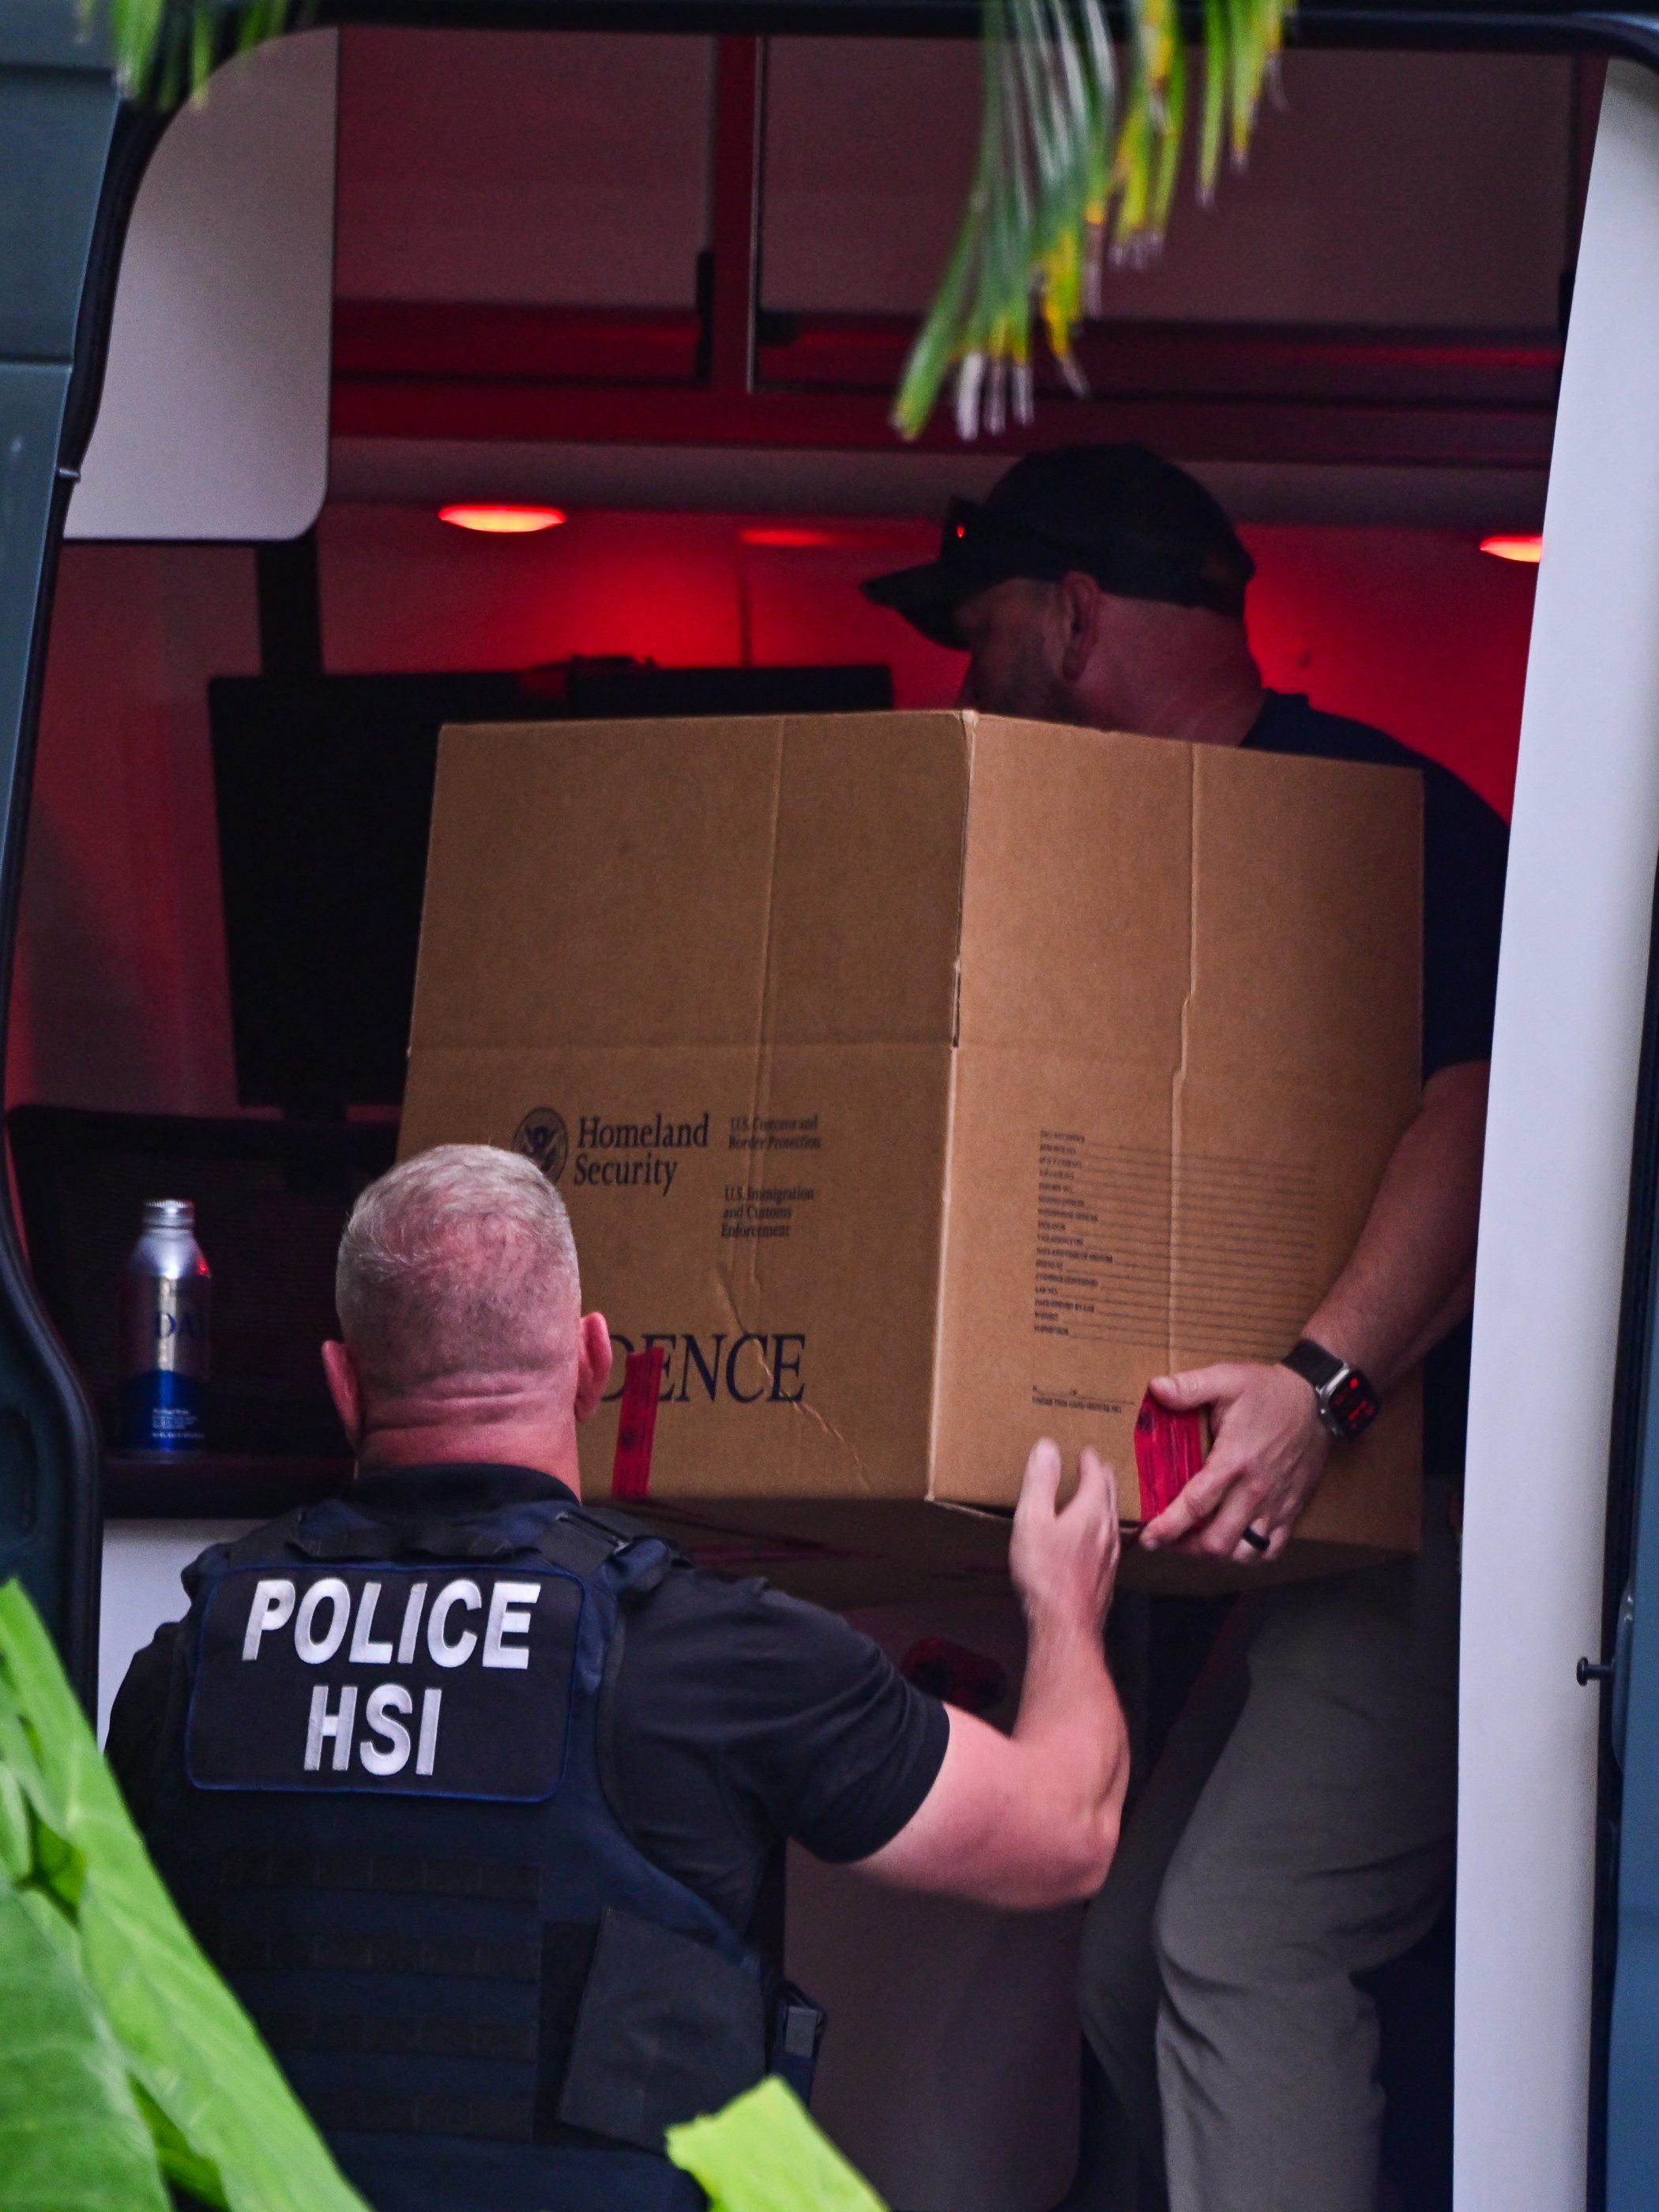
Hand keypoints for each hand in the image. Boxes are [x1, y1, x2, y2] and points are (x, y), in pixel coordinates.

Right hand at [1009, 1438, 1120, 1636]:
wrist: (1065, 1626)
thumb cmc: (1046, 1574)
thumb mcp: (1033, 1520)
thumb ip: (1040, 1482)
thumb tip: (1047, 1447)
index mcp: (1091, 1511)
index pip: (1096, 1476)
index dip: (1090, 1460)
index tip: (1086, 1451)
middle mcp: (1107, 1530)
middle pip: (1110, 1496)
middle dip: (1102, 1477)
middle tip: (1097, 1467)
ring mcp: (1109, 1556)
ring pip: (1112, 1520)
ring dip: (1105, 1503)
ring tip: (1097, 1497)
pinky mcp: (1105, 1577)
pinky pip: (1108, 1542)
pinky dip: (1102, 1528)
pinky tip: (1093, 1541)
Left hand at [1138, 1363, 1329, 1563]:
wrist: (1318, 1402)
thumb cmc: (1270, 1391)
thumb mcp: (1227, 1379)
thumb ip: (1189, 1387)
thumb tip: (1155, 1389)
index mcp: (1233, 1461)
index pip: (1195, 1506)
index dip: (1167, 1527)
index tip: (1148, 1538)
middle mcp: (1254, 1491)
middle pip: (1217, 1541)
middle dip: (1186, 1548)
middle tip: (1167, 1541)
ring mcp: (1275, 1504)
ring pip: (1243, 1552)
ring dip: (1216, 1554)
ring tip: (1196, 1544)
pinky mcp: (1291, 1509)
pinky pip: (1270, 1549)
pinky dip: (1250, 1555)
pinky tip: (1234, 1543)